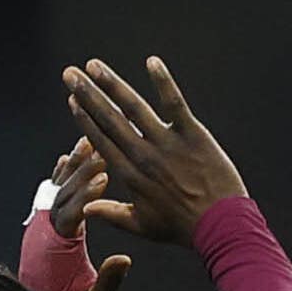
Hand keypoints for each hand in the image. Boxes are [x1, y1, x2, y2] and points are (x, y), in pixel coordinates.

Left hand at [31, 134, 132, 290]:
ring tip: (87, 141)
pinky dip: (61, 176)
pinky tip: (68, 157)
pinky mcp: (44, 227)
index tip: (104, 177)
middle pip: (63, 193)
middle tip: (101, 149)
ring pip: (56, 189)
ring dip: (72, 166)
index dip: (87, 195)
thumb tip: (124, 259)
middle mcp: (45, 232)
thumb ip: (107, 282)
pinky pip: (52, 195)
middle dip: (82, 171)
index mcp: (58, 248)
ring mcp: (42, 227)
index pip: (73, 213)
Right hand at [59, 55, 246, 246]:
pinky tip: (152, 62)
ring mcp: (168, 143)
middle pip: (109, 119)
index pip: (100, 140)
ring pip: (134, 107)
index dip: (84, 118)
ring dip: (112, 84)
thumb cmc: (183, 228)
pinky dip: (163, 82)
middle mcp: (144, 156)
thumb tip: (85, 210)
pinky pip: (175, 103)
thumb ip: (112, 214)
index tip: (72, 100)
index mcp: (131, 175)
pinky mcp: (193, 135)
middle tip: (70, 74)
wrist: (221, 227)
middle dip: (87, 94)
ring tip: (94, 65)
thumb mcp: (143, 227)